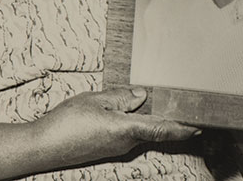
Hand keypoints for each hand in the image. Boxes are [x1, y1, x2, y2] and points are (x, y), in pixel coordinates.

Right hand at [35, 88, 198, 166]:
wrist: (43, 147)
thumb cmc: (66, 123)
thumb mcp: (95, 100)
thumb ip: (121, 97)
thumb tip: (142, 95)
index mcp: (126, 129)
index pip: (163, 128)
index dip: (183, 127)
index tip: (200, 124)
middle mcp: (125, 142)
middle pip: (153, 128)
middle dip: (166, 115)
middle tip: (178, 100)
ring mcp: (116, 147)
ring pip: (139, 129)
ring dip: (148, 117)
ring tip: (153, 98)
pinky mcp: (106, 147)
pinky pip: (127, 132)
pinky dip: (133, 121)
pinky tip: (127, 109)